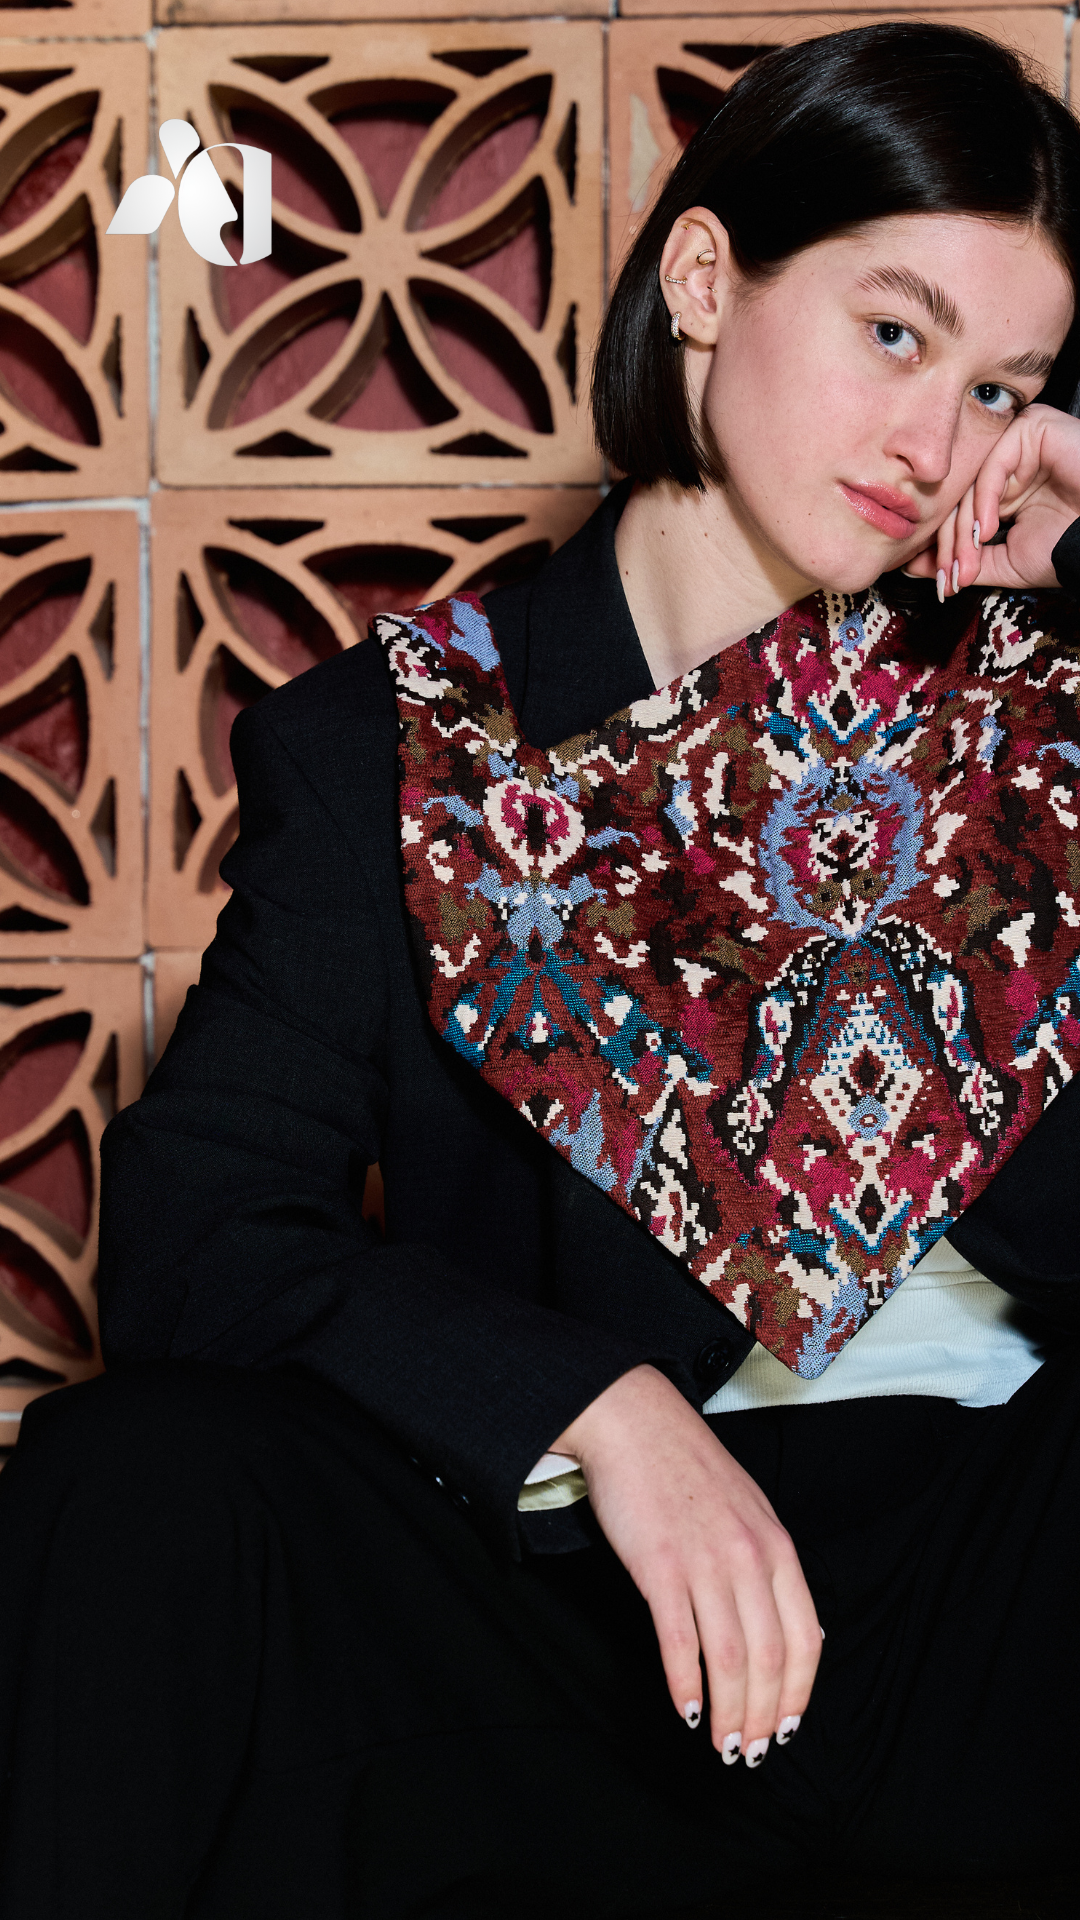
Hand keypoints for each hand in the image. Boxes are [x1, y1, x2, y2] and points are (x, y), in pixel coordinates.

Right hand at [552, 1364, 821, 1764]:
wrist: (635, 1422)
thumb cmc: (689, 1468)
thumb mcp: (751, 1510)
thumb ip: (773, 1566)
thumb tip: (796, 1630)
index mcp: (778, 1546)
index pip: (804, 1639)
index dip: (799, 1693)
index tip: (787, 1727)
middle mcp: (749, 1558)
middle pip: (770, 1660)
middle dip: (764, 1716)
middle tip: (752, 1751)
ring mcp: (705, 1563)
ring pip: (730, 1660)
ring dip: (730, 1713)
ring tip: (724, 1745)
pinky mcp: (659, 1567)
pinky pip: (679, 1643)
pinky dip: (686, 1686)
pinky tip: (686, 1710)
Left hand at [903, 402, 1079, 596]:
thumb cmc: (1070, 545)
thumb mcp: (1007, 561)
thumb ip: (965, 559)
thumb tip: (914, 565)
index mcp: (1005, 489)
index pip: (960, 511)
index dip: (948, 549)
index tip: (942, 583)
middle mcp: (1010, 462)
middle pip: (960, 497)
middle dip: (952, 545)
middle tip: (952, 578)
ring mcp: (1021, 442)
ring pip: (971, 482)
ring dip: (964, 530)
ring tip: (969, 563)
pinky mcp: (1032, 427)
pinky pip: (993, 464)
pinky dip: (985, 500)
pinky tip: (989, 529)